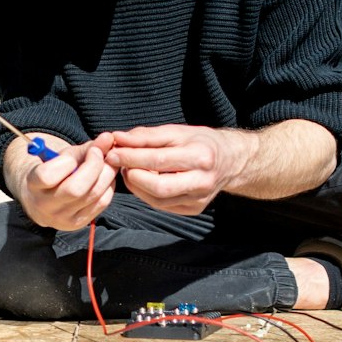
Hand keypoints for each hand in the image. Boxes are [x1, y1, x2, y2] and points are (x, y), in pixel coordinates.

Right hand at [9, 135, 118, 230]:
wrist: (44, 200)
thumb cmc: (55, 172)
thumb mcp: (64, 157)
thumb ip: (86, 147)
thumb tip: (108, 138)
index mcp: (33, 185)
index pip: (47, 176)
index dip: (65, 163)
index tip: (74, 154)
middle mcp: (46, 205)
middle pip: (75, 189)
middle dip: (94, 166)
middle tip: (101, 154)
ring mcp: (62, 218)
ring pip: (92, 195)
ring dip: (107, 174)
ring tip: (108, 163)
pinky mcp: (78, 224)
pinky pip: (101, 203)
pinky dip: (109, 187)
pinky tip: (106, 178)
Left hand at [103, 124, 247, 214]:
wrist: (230, 161)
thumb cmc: (200, 142)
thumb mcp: (176, 131)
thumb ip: (146, 136)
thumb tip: (118, 138)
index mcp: (200, 157)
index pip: (158, 160)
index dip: (131, 158)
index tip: (112, 152)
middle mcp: (202, 182)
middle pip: (157, 187)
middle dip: (132, 176)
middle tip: (119, 164)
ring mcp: (198, 200)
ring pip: (156, 200)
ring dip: (136, 186)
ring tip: (130, 170)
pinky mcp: (193, 210)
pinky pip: (162, 205)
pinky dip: (146, 194)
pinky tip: (144, 181)